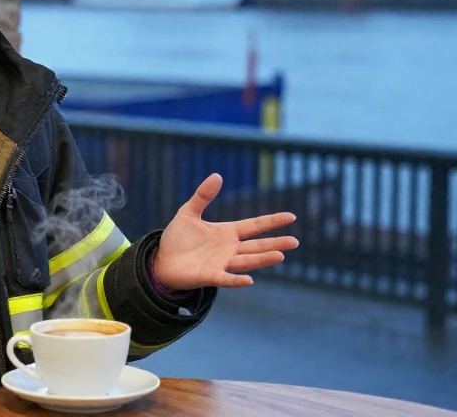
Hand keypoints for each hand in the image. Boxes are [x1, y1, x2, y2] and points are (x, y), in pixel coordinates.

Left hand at [154, 174, 298, 289]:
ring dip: (262, 259)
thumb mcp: (188, 212)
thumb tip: (217, 175)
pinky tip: (249, 280)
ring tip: (280, 255)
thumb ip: (203, 196)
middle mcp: (229, 249)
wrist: (161, 260)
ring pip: (247, 261)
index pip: (254, 226)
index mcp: (227, 232)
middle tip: (295, 242)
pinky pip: (226, 279)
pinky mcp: (209, 276)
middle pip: (257, 246)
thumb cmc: (177, 238)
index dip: (271, 221)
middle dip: (275, 243)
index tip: (291, 217)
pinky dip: (237, 280)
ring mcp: (221, 263)